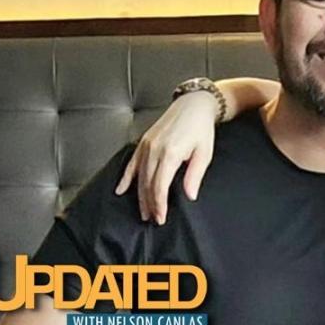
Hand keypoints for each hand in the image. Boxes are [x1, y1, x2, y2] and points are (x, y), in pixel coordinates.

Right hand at [115, 92, 218, 224]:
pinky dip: (125, 178)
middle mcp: (154, 149)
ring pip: (138, 177)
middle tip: (153, 219)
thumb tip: (189, 195)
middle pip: (147, 184)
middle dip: (150, 204)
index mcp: (170, 153)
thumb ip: (195, 175)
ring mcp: (146, 145)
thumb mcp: (205, 153)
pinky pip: (131, 163)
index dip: (159, 204)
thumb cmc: (201, 128)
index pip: (160, 186)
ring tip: (143, 211)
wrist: (193, 104)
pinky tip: (120, 190)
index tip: (161, 218)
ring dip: (140, 196)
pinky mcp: (144, 142)